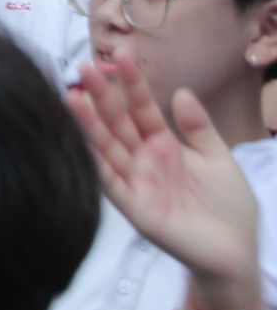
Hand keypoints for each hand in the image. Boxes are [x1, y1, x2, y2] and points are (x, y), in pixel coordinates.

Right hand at [68, 55, 256, 283]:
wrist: (237, 252)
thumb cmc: (229, 207)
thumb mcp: (219, 158)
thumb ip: (198, 127)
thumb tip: (181, 91)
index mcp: (163, 145)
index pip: (142, 108)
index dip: (133, 84)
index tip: (122, 56)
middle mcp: (142, 159)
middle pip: (118, 123)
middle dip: (102, 96)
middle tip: (84, 68)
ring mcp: (135, 182)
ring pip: (107, 148)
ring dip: (89, 124)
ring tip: (73, 97)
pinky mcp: (134, 207)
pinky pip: (110, 183)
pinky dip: (95, 164)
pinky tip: (81, 143)